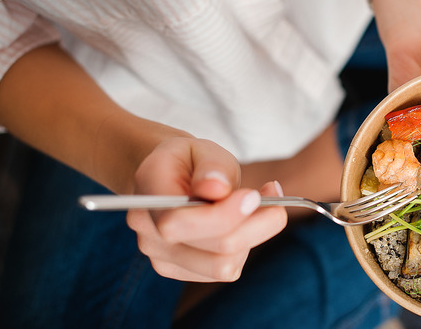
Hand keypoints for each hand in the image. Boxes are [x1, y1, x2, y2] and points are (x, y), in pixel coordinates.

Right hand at [126, 137, 287, 281]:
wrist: (171, 178)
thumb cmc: (191, 161)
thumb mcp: (203, 148)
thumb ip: (212, 165)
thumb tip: (216, 188)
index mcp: (148, 193)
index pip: (177, 222)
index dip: (222, 216)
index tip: (254, 196)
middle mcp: (148, 232)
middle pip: (212, 250)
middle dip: (254, 224)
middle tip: (272, 192)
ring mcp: (161, 256)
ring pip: (223, 266)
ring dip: (253, 235)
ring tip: (261, 204)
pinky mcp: (181, 271)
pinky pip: (225, 270)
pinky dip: (245, 246)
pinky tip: (245, 220)